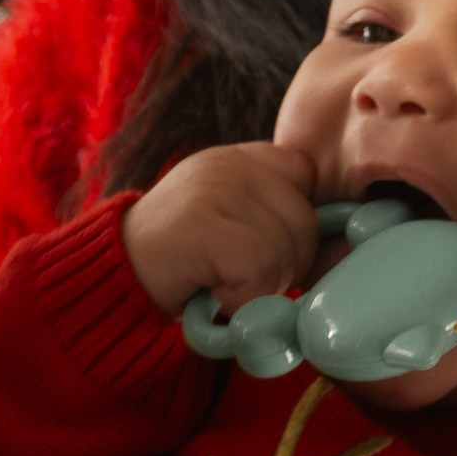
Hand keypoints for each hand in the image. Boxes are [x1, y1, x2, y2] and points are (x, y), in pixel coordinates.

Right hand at [120, 141, 318, 314]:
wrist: (110, 282)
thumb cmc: (180, 266)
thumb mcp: (235, 230)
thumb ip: (280, 224)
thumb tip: (346, 247)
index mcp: (239, 158)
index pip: (306, 177)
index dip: (298, 226)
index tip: (271, 256)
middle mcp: (228, 162)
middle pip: (305, 219)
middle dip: (284, 266)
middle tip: (240, 281)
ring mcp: (214, 187)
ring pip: (286, 247)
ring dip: (260, 287)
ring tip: (220, 286)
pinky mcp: (202, 222)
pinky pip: (260, 266)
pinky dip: (244, 297)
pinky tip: (213, 295)